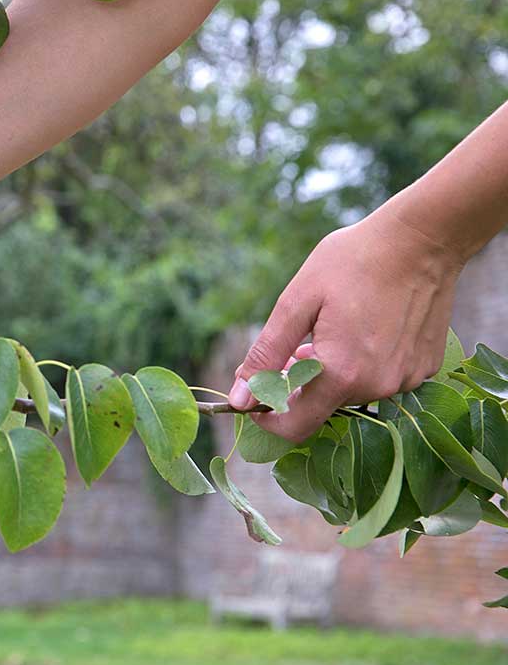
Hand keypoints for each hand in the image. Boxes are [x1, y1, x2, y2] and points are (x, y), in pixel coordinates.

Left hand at [228, 207, 465, 441]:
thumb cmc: (353, 261)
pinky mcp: (425, 368)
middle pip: (323, 406)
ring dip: (330, 374)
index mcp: (342, 373)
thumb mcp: (297, 302)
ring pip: (351, 393)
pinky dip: (361, 365)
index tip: (255, 396)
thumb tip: (239, 399)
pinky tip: (360, 330)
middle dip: (297, 386)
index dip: (268, 417)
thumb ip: (266, 355)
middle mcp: (378, 386)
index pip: (295, 427)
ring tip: (327, 331)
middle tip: (292, 347)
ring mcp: (406, 379)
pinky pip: (381, 379)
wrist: (423, 237)